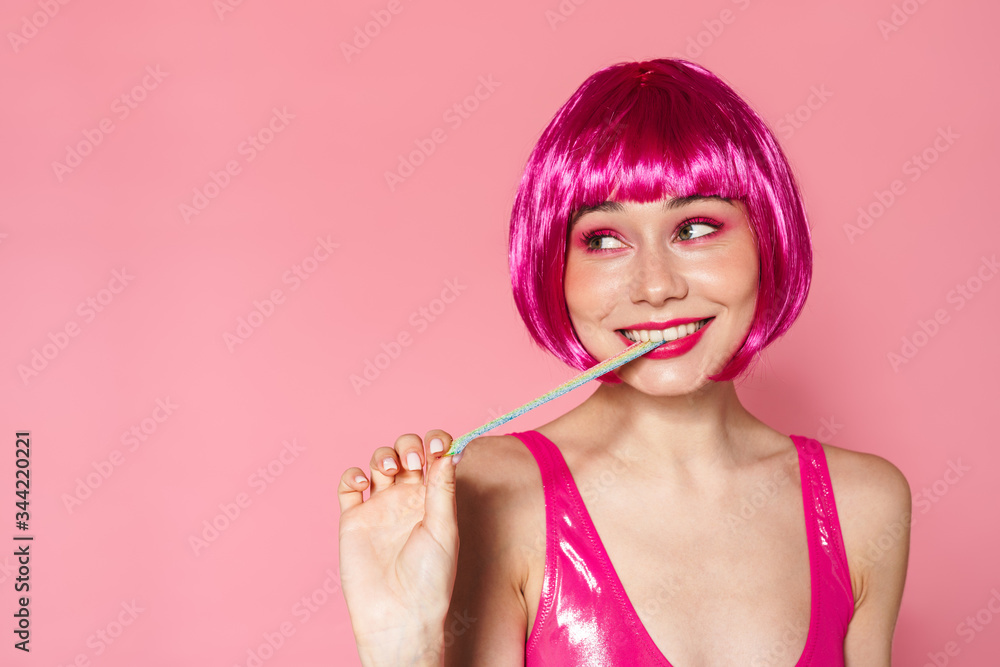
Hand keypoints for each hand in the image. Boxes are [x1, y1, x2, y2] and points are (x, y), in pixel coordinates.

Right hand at [338, 430, 461, 665]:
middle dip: (408, 445)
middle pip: (405, 452)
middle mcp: (408, 499)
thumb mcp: (444, 529)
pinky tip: (363, 484)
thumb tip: (448, 451)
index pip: (435, 457)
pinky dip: (352, 475)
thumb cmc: (430, 579)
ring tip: (390, 471)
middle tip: (414, 462)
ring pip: (378, 463)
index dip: (436, 442)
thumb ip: (442, 489)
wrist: (398, 614)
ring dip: (384, 456)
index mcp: (434, 498)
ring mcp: (380, 507)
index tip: (439, 444)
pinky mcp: (354, 518)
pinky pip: (348, 485)